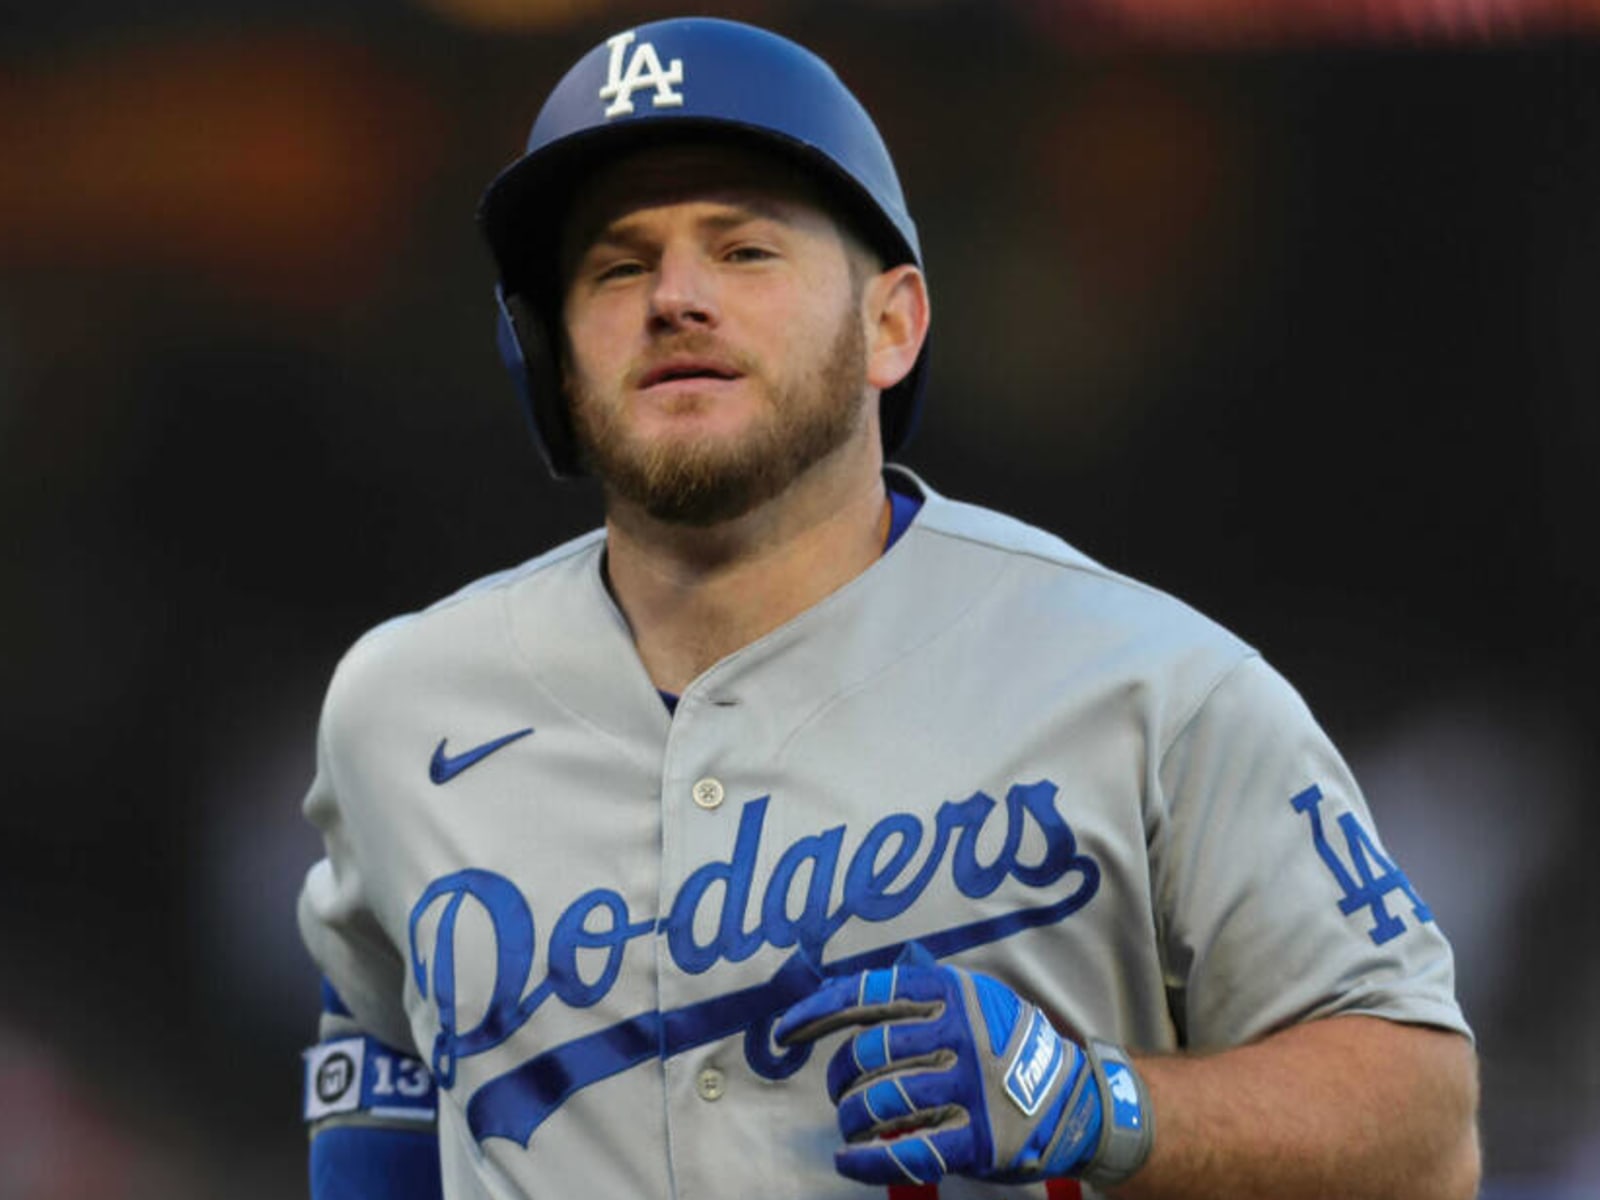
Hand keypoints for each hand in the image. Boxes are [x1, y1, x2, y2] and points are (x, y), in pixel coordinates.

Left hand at [773, 943, 1106, 1186]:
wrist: (1077, 1099)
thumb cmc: (1009, 1045)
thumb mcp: (974, 997)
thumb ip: (919, 992)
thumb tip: (846, 990)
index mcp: (950, 991)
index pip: (865, 994)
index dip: (815, 1011)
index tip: (783, 1033)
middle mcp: (958, 1032)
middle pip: (866, 1054)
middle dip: (839, 1078)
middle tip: (841, 1093)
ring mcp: (969, 1086)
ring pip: (880, 1103)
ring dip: (852, 1119)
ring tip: (852, 1125)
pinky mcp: (978, 1138)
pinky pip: (907, 1152)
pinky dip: (867, 1161)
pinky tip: (849, 1161)